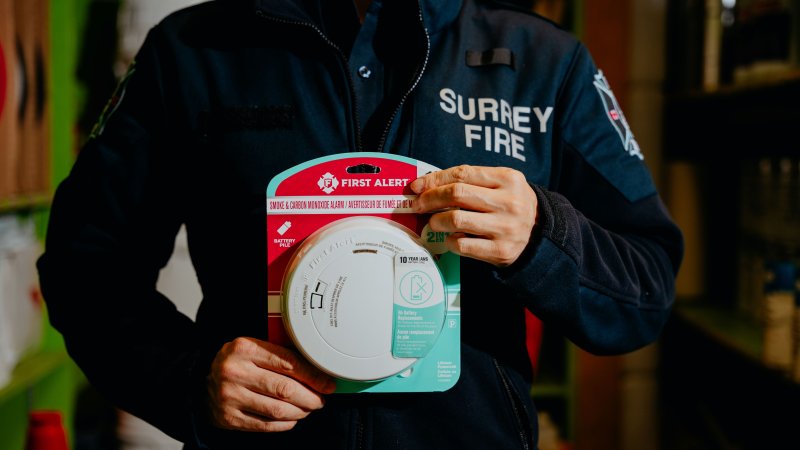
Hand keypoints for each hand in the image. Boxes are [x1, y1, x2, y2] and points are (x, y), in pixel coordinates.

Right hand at [206, 337, 336, 431]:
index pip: (288, 363)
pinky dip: (285, 424)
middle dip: (310, 397)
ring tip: (308, 408)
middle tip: (321, 399)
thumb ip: (280, 354)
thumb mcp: (253, 348)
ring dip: (301, 412)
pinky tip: (293, 418)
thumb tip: (318, 369)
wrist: (201, 381)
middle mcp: (235, 372)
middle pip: (285, 389)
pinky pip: (266, 425)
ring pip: (278, 410)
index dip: (313, 376)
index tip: (327, 383)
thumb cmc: (237, 363)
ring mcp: (230, 397)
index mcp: (245, 348)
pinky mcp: (229, 418)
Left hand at [410, 165, 536, 266]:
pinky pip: (462, 245)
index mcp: (508, 179)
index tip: (416, 186)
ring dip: (436, 221)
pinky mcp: (500, 251)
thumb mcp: (501, 184)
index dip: (434, 179)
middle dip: (430, 199)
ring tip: (433, 222)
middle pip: (456, 194)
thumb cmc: (510, 204)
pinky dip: (449, 241)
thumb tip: (428, 184)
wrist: (540, 234)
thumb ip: (471, 181)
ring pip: (456, 220)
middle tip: (417, 204)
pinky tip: (450, 238)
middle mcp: (509, 202)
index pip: (462, 173)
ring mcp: (505, 228)